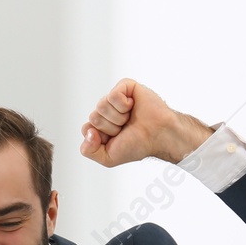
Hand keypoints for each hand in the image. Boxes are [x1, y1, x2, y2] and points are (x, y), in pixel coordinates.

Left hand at [79, 79, 211, 166]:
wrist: (159, 136)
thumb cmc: (137, 145)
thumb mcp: (108, 158)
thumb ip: (88, 151)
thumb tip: (88, 131)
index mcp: (101, 125)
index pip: (86, 128)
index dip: (101, 137)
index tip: (117, 138)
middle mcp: (107, 110)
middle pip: (94, 117)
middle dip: (111, 127)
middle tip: (127, 128)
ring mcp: (115, 98)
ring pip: (101, 106)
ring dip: (118, 117)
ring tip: (131, 118)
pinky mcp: (125, 86)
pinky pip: (113, 95)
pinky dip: (123, 105)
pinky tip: (133, 106)